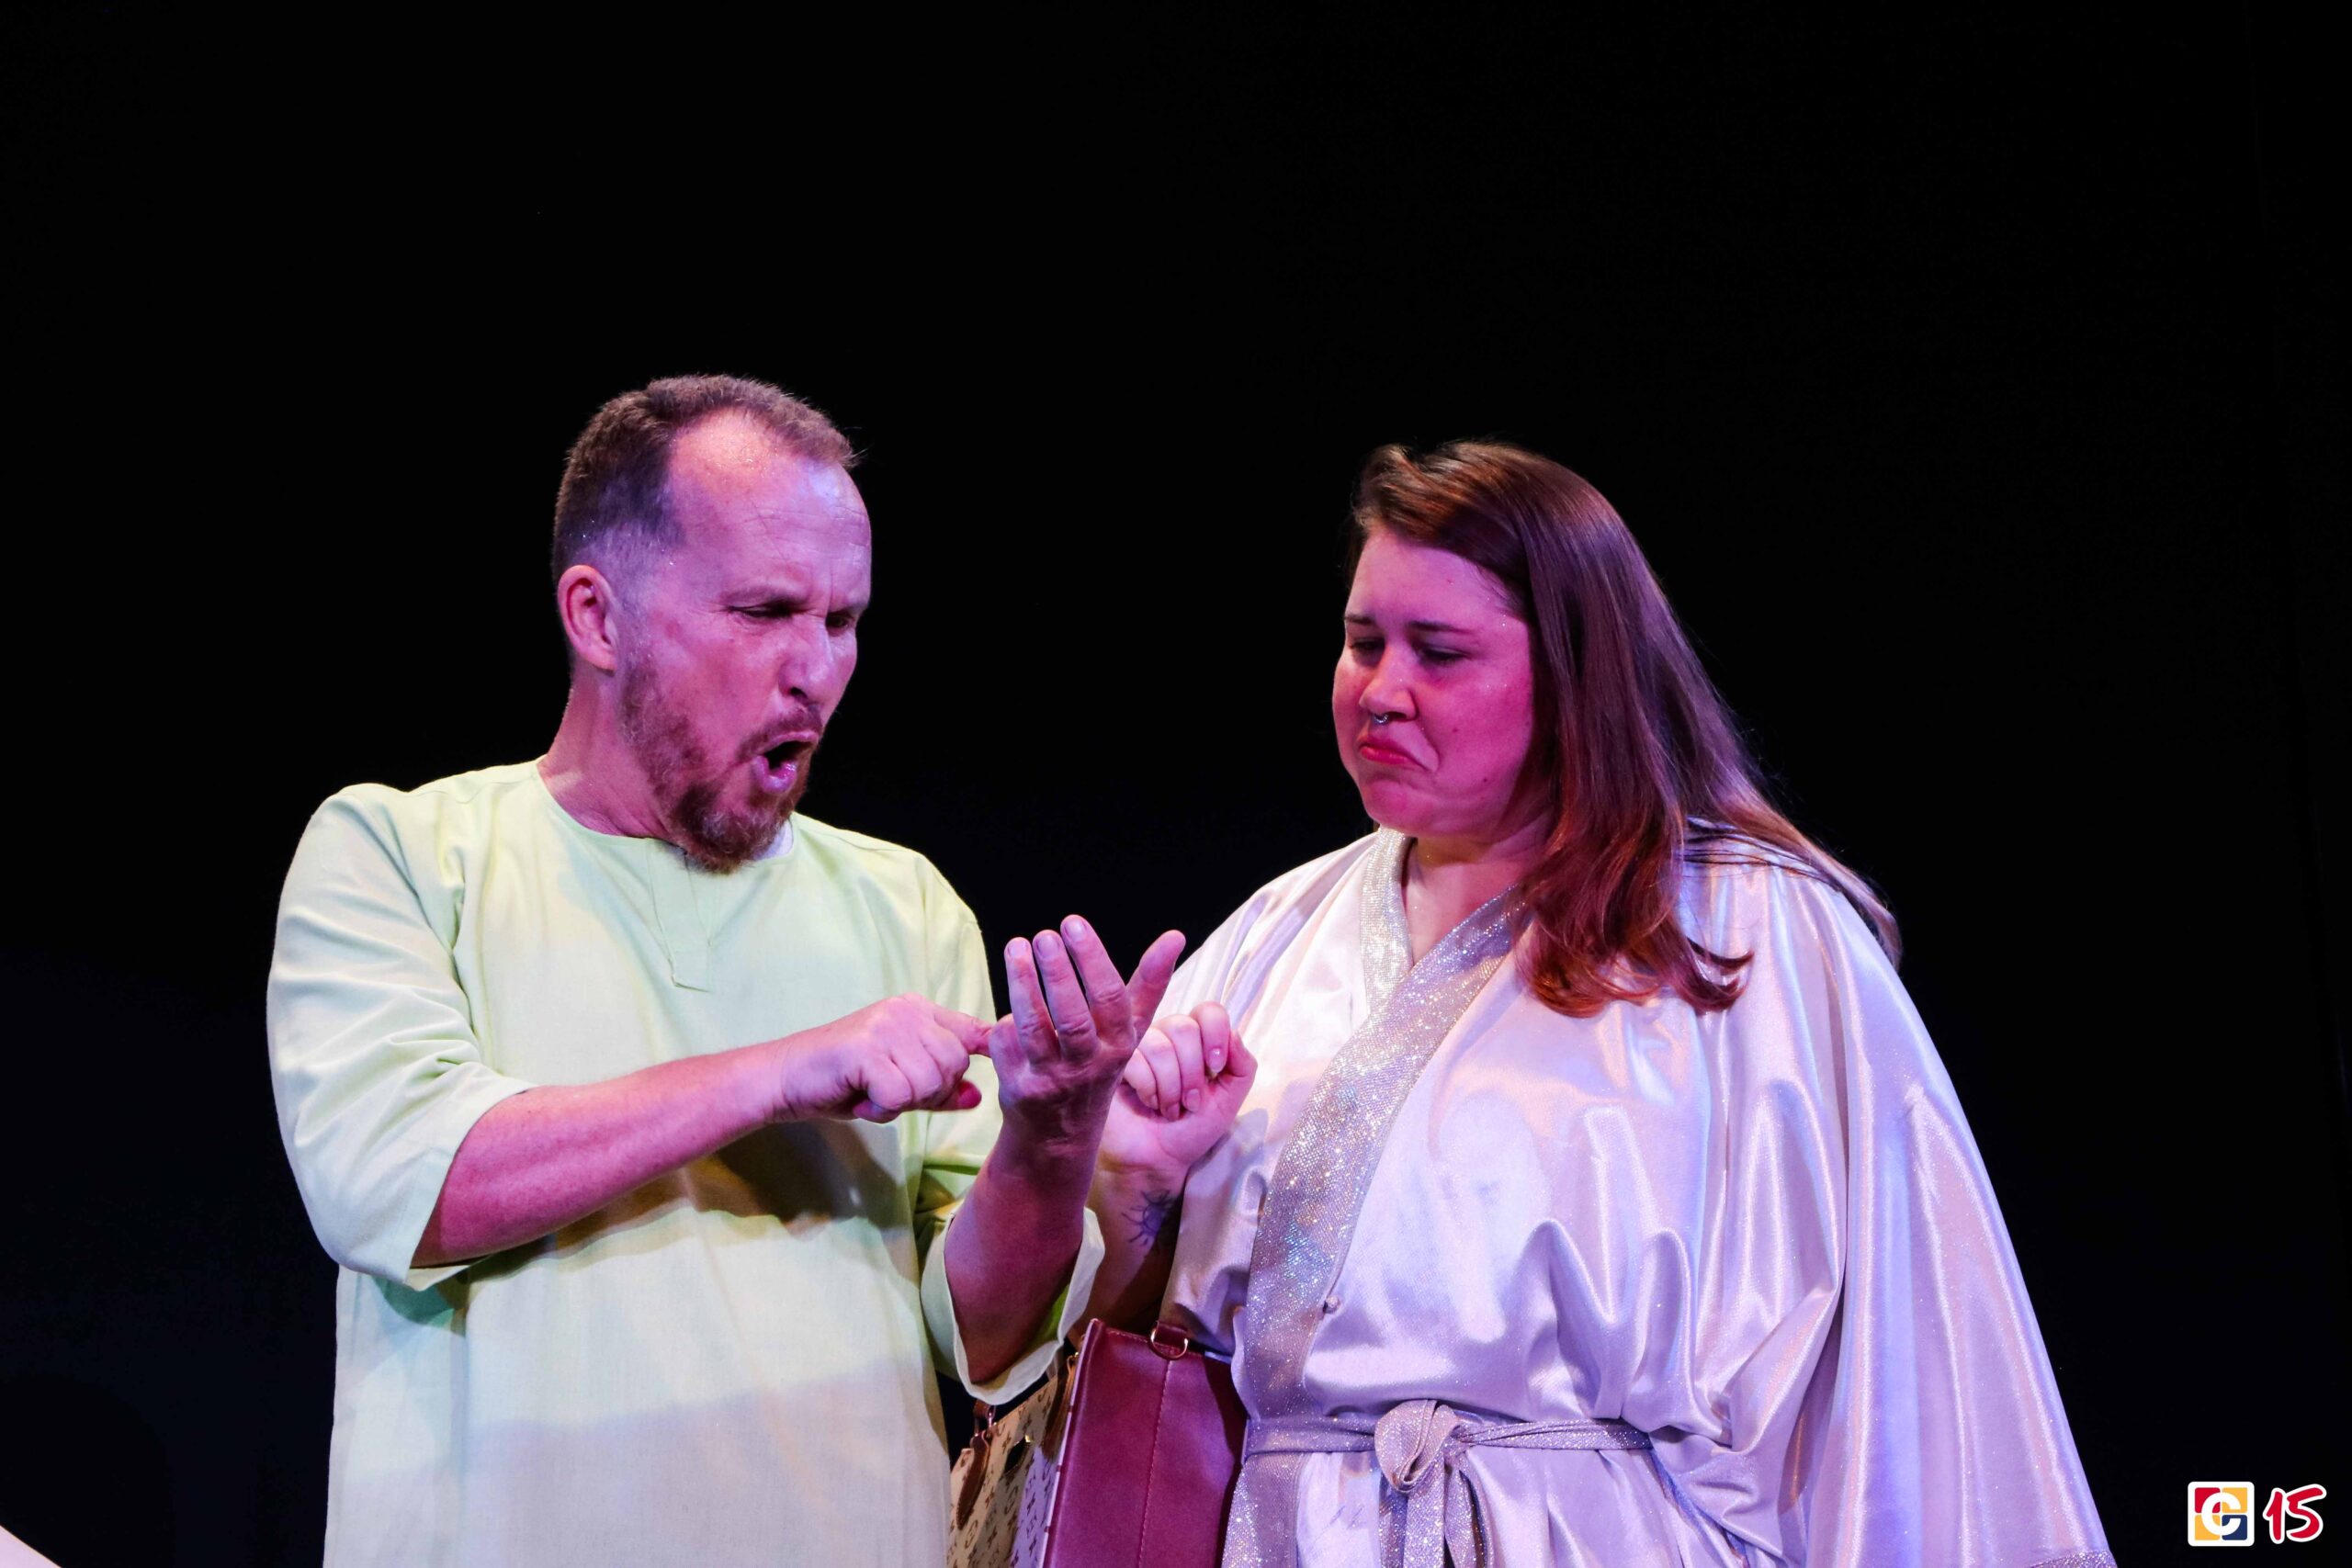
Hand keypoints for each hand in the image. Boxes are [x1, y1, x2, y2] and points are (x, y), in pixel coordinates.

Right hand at [770, 994, 993, 1123]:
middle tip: (892, 1094)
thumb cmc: (843, 1082)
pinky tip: (860, 1098)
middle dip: (931, 1093)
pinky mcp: (867, 1048)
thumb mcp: (898, 1086)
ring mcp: (885, 1026)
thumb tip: (977, 1096)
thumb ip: (938, 1089)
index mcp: (917, 1011)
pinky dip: (881, 1108)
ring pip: (930, 1082)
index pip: (970, 1030)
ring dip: (902, 1102)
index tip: (995, 1056)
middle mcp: (906, 1011)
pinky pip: (900, 1095)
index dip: (988, 1047)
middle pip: (955, 1064)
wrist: (785, 1079)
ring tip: (872, 1094)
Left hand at [992, 917, 1185, 1153]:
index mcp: (1119, 1045)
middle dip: (1057, 972)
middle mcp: (1089, 1065)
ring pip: (1033, 1028)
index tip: (1073, 923)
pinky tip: (1010, 1002)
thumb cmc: (1098, 1065)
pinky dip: (1005, 1021)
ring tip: (1016, 947)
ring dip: (1022, 984)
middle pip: (1072, 1016)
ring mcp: (1052, 1079)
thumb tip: (1176, 935)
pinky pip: (1007, 1043)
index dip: (1092, 959)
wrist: (1060, 1136)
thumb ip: (1150, 984)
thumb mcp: (1129, 1031)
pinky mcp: (1019, 1089)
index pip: (1110, 998)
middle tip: (1043, 936)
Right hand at [1097, 1003, 1256, 1185]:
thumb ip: (1242, 1067)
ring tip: (1171, 1109)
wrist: (1159, 1160)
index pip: (1209, 1011)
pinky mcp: (1115, 1063)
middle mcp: (1166, 1036)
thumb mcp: (1228, 1100)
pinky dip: (1150, 1090)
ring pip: (1160, 1047)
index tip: (1216, 1067)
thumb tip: (1234, 1034)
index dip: (1215, 1035)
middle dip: (1193, 1073)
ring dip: (1171, 1087)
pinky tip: (1149, 1104)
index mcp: (1195, 1039)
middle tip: (1191, 1102)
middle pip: (1184, 1027)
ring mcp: (1138, 1047)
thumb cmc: (1191, 1129)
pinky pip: (1135, 1061)